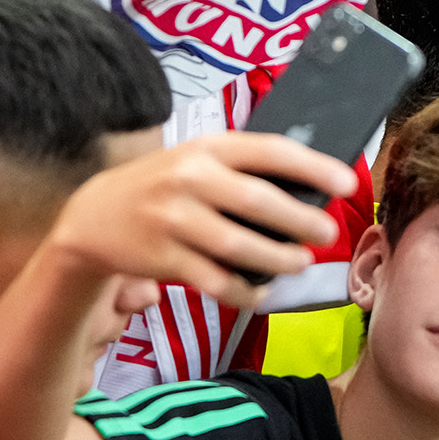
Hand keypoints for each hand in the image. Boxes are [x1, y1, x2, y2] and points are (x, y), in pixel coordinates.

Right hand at [46, 132, 357, 308]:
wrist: (91, 217)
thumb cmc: (161, 186)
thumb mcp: (194, 160)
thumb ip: (240, 169)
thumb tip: (308, 188)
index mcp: (207, 148)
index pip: (270, 151)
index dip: (313, 167)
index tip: (347, 183)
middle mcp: (190, 179)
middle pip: (259, 202)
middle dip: (301, 221)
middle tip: (327, 233)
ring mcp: (174, 220)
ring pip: (240, 247)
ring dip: (278, 259)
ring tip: (299, 262)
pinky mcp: (163, 258)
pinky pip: (216, 281)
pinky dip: (244, 291)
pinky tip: (260, 291)